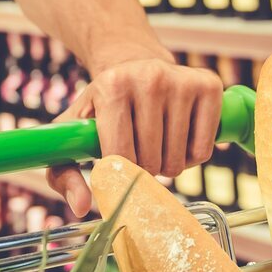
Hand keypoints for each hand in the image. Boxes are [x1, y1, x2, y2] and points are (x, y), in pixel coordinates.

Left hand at [47, 57, 223, 217]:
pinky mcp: (208, 85)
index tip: (117, 167)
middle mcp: (148, 78)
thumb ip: (63, 173)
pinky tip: (179, 140)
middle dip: (144, 170)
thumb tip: (80, 207)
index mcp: (111, 86)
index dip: (120, 173)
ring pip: (179, 159)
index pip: (121, 155)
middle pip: (152, 160)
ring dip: (168, 166)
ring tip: (156, 147)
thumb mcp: (73, 132)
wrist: (133, 65)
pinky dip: (191, 158)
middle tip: (138, 154)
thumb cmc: (101, 107)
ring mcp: (181, 80)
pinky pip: (203, 150)